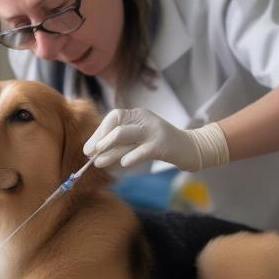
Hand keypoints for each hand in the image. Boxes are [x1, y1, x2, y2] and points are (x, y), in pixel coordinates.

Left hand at [84, 108, 227, 170]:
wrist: (190, 148)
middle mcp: (144, 118)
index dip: (98, 132)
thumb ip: (120, 144)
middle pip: (116, 126)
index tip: (88, 148)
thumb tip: (94, 152)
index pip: (113, 118)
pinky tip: (123, 164)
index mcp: (137, 114)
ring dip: (109, 150)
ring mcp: (154, 130)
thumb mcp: (138, 140)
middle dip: (100, 141)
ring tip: (97, 162)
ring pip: (125, 135)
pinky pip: (143, 150)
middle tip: (89, 155)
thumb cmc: (160, 145)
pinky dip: (132, 156)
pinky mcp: (162, 145)